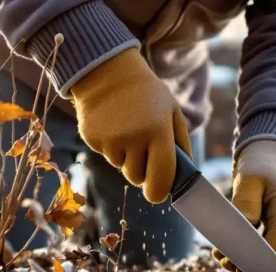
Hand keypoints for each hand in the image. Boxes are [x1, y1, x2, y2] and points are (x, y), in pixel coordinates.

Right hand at [71, 48, 190, 203]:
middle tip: (143, 150)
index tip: (159, 195)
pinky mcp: (92, 139)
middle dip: (142, 171)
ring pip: (121, 168)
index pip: (161, 177)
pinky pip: (106, 156)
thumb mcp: (172, 111)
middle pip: (137, 178)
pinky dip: (111, 147)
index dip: (160, 192)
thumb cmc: (147, 94)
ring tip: (128, 131)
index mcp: (158, 132)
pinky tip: (113, 126)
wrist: (108, 72)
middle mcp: (134, 138)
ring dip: (126, 158)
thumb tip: (183, 174)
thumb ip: (181, 143)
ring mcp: (111, 140)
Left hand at [213, 140, 275, 271]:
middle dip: (253, 265)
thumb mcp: (248, 181)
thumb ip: (245, 206)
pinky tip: (234, 255)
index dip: (259, 256)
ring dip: (254, 265)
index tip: (234, 260)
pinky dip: (257, 259)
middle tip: (224, 262)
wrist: (273, 165)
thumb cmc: (259, 171)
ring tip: (224, 260)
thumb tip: (241, 236)